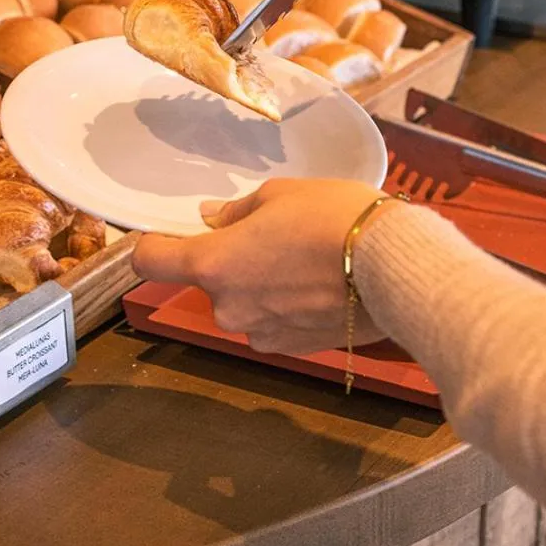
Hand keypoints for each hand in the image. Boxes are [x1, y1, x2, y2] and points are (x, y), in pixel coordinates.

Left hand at [131, 179, 388, 354]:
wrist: (394, 268)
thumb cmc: (334, 219)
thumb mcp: (281, 195)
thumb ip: (237, 212)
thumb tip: (212, 220)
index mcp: (215, 263)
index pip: (151, 261)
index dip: (152, 245)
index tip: (164, 236)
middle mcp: (227, 306)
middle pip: (210, 282)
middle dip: (233, 262)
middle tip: (273, 236)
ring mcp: (259, 333)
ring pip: (245, 304)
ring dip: (261, 286)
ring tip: (305, 262)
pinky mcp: (291, 349)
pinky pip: (272, 324)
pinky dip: (286, 308)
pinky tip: (320, 288)